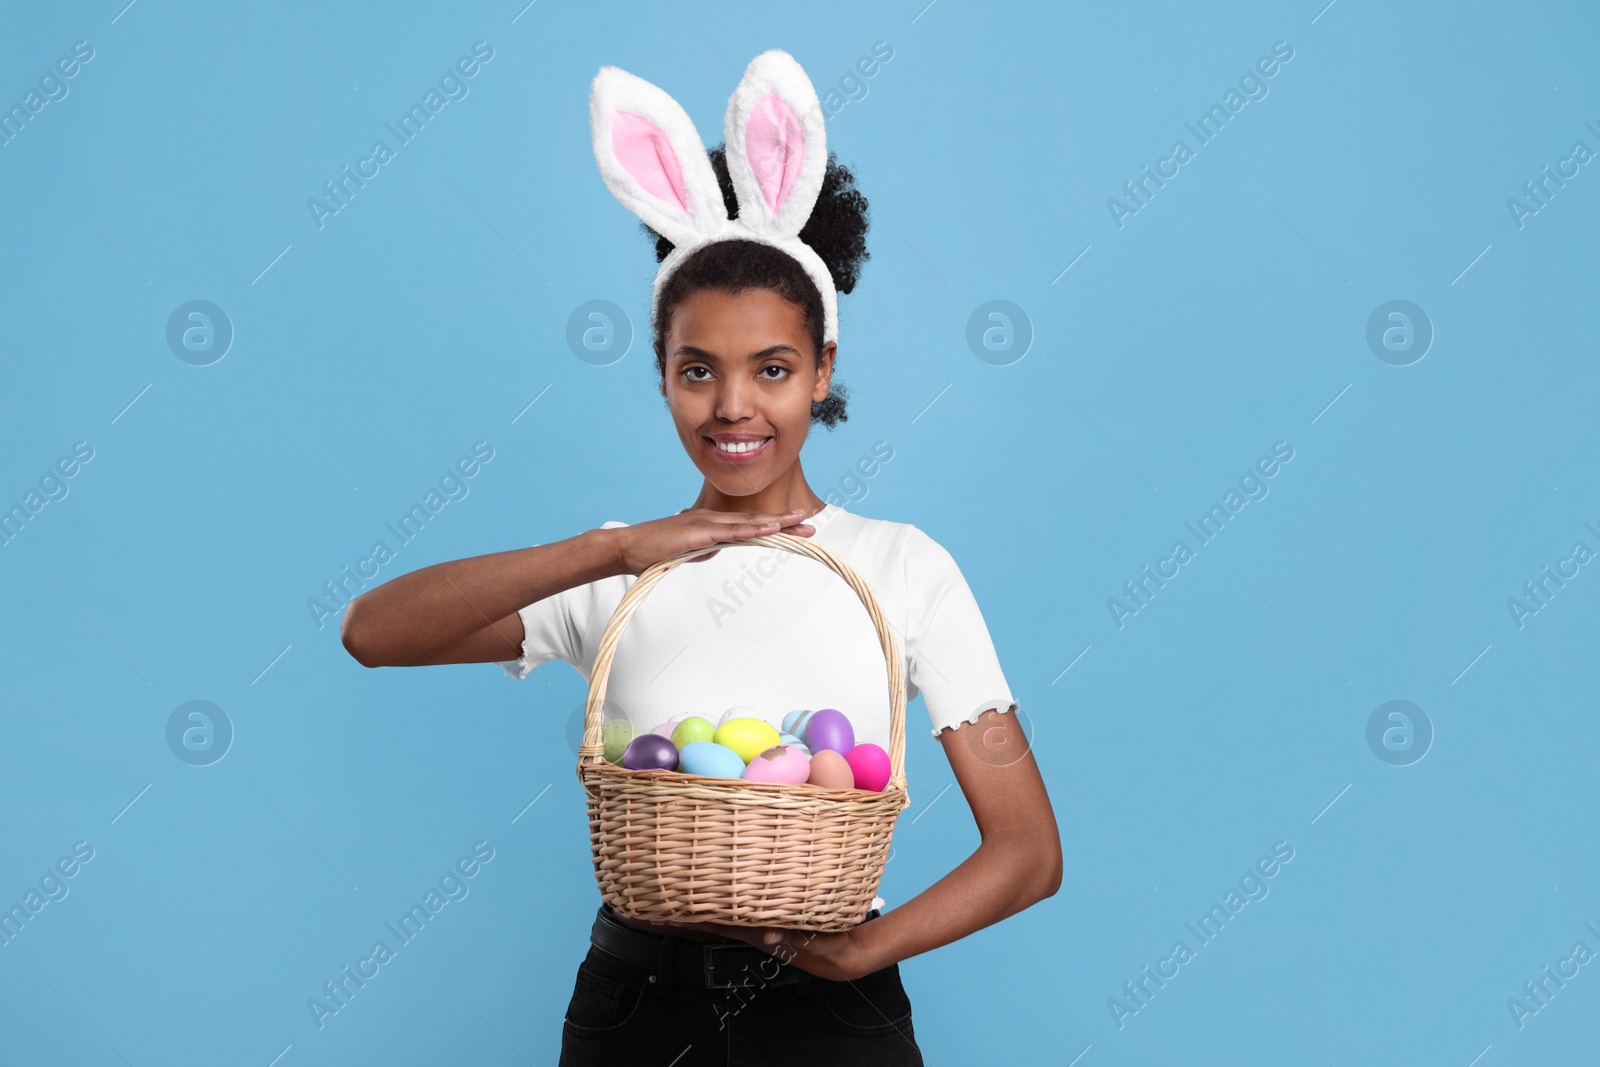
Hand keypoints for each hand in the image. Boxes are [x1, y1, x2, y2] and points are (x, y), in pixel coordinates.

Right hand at [614, 507, 815, 575]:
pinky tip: (771, 527)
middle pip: (756, 521)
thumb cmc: (653, 552)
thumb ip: (703, 549)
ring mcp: (707, 523)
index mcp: (711, 524)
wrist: (627, 549)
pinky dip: (754, 529)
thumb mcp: (686, 553)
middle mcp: (713, 519)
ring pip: (749, 523)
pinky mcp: (699, 532)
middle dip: (785, 523)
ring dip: (777, 523)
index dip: (774, 525)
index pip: (750, 525)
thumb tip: (716, 549)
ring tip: (801, 523)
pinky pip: (732, 531)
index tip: (797, 527)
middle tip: (811, 524)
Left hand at [646, 918, 873, 981]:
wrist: (842, 955)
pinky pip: (737, 911)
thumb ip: (793, 938)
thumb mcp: (814, 942)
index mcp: (758, 933)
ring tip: (669, 897)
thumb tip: (769, 936)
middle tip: (650, 901)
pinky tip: (710, 894)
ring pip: (720, 914)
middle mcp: (752, 929)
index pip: (717, 923)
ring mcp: (758, 924)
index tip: (663, 911)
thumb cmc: (828, 948)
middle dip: (681, 912)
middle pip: (709, 918)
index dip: (690, 916)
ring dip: (696, 907)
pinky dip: (720, 904)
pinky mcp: (767, 920)